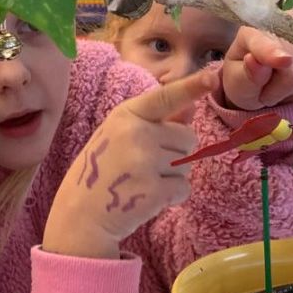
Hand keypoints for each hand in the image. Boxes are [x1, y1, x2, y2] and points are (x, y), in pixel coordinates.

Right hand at [43, 70, 215, 258]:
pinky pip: (184, 188)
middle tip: (148, 167)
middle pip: (187, 137)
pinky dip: (173, 197)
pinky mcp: (153, 190)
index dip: (191, 87)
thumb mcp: (122, 137)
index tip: (212, 77)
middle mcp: (135, 133)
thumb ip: (156, 121)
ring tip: (143, 183)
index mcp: (126, 115)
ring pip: (188, 164)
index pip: (165, 97)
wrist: (80, 215)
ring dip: (174, 176)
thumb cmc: (103, 171)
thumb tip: (192, 105)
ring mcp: (144, 161)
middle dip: (177, 153)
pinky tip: (149, 199)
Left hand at [218, 27, 292, 110]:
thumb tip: (254, 61)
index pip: (266, 44)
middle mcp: (291, 22)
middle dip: (282, 91)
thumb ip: (247, 76)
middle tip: (270, 92)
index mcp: (256, 30)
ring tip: (288, 86)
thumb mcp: (238, 83)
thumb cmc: (248, 80)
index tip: (283, 60)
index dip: (273, 53)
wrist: (268, 80)